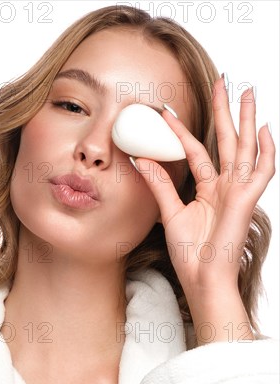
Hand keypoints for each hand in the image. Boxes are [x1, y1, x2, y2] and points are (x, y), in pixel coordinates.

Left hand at [133, 75, 274, 342]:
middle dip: (225, 111)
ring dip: (246, 120)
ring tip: (246, 92)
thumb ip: (159, 184)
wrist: (202, 278)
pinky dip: (267, 151)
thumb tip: (140, 158)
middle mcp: (226, 187)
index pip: (196, 152)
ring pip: (245, 147)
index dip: (183, 131)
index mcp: (209, 190)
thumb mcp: (169, 213)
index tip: (167, 112)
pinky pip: (262, 171)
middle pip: (226, 140)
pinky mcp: (247, 200)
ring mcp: (238, 192)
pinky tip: (265, 129)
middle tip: (223, 81)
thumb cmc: (190, 254)